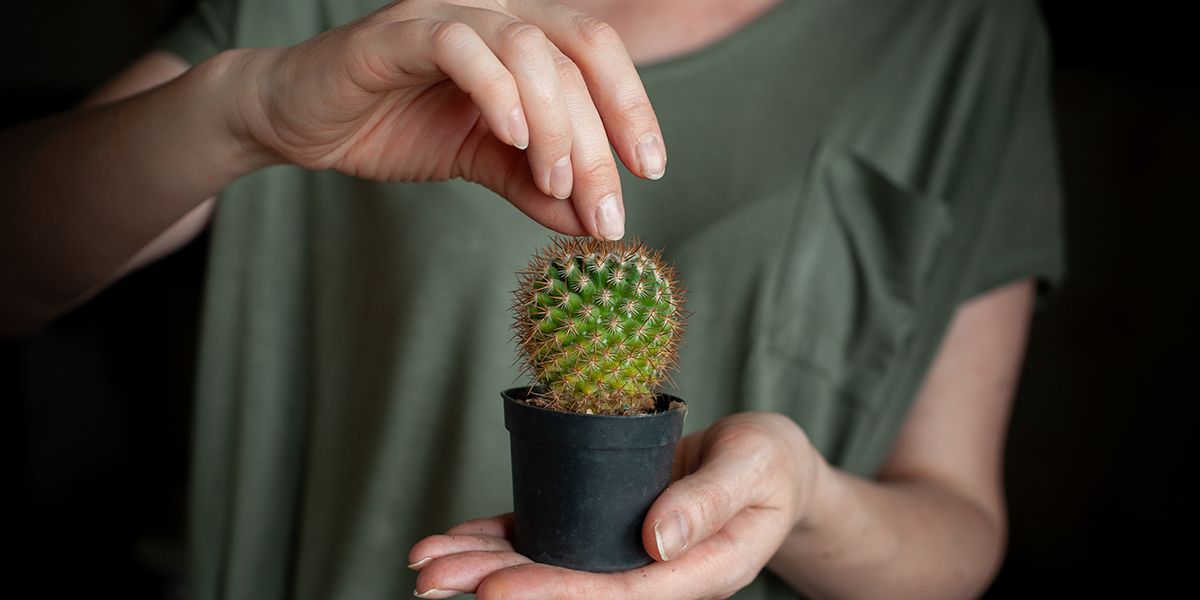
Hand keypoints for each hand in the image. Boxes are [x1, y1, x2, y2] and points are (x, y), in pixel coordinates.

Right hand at [226, 0, 664, 239]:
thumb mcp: (480, 163)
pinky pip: (461, 47)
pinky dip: (496, 91)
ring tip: (553, 183)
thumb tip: (592, 226)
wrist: (302, 121)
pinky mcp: (397, 34)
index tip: (649, 169)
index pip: (597, 54)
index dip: (632, 106)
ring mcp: (445, 16)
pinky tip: (512, 140)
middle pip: (573, 56)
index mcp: (521, 38)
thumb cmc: (393, 126)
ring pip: (527, 49)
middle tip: (604, 209)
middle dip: (600, 137)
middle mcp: (493, 14)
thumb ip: (535, 186)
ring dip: (554, 123)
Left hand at [407, 413, 822, 598]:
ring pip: (548, 566)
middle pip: (569, 589)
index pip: (618, 593)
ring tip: (424, 563)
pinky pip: (550, 536)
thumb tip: (658, 540)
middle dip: (495, 584)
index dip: (553, 593)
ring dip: (483, 565)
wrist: (768, 465)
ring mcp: (625, 554)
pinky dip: (501, 537)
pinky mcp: (605, 527)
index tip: (493, 590)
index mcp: (698, 572)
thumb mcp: (757, 466)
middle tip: (428, 579)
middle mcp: (653, 573)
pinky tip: (457, 539)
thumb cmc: (770, 464)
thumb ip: (710, 502)